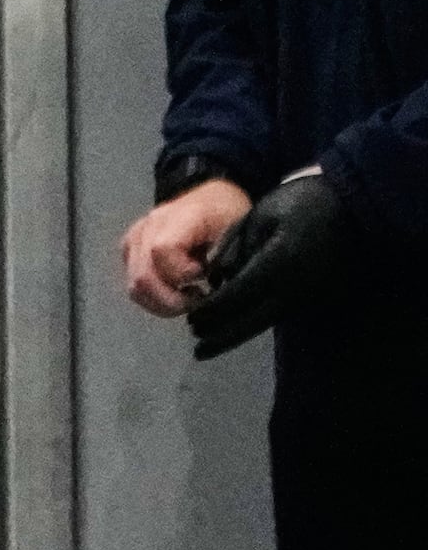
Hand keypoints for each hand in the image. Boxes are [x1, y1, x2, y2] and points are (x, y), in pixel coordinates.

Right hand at [123, 177, 252, 315]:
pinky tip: (176, 289)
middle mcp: (149, 225)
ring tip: (187, 295)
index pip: (161, 250)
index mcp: (179, 216)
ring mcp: (136, 238)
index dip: (182, 272)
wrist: (213, 199)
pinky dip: (154, 297)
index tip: (204, 275)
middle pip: (142, 275)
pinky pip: (133, 284)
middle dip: (171, 299)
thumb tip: (214, 287)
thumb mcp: (240, 231)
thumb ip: (229, 257)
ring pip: (134, 286)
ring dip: (162, 301)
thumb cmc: (228, 215)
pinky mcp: (130, 250)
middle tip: (196, 297)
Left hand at [188, 172, 345, 359]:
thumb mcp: (261, 213)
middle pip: (254, 321)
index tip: (192, 322)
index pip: (238, 296)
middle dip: (223, 336)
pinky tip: (240, 323)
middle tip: (198, 348)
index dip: (212, 312)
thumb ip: (234, 245)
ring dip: (240, 331)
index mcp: (279, 261)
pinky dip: (259, 319)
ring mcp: (314, 295)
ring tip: (211, 340)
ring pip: (269, 321)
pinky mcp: (322, 296)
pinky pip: (284, 313)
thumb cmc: (304, 200)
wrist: (357, 206)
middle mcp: (297, 286)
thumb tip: (216, 276)